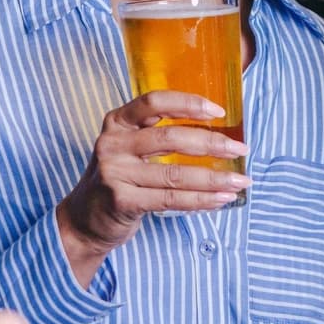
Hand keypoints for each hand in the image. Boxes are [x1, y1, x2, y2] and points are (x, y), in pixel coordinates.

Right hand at [55, 91, 249, 282]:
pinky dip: (200, 200)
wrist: (83, 221)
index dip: (188, 103)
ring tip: (240, 181)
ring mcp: (115, 173)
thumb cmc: (118, 180)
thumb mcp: (127, 148)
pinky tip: (220, 199)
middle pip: (170, 138)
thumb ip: (156, 135)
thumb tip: (215, 134)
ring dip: (214, 179)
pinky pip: (170, 199)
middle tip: (240, 148)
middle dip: (212, 143)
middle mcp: (113, 144)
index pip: (154, 102)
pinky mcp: (122, 201)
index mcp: (117, 123)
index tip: (219, 110)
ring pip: (175, 174)